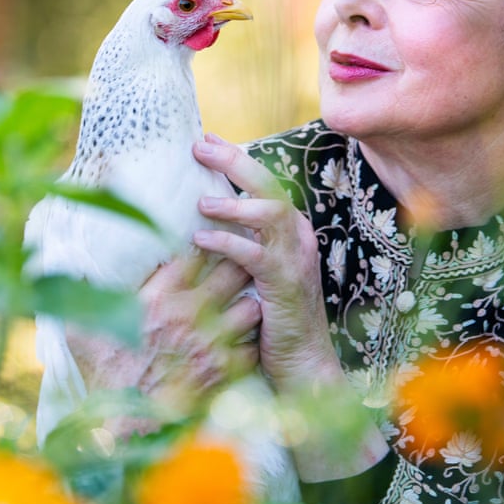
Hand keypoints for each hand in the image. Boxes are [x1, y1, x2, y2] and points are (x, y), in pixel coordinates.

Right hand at [65, 252, 260, 422]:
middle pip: (232, 269)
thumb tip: (64, 267)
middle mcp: (188, 314)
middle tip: (238, 264)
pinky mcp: (223, 372)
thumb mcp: (80, 331)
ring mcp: (210, 343)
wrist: (122, 428)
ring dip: (249, 303)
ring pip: (251, 306)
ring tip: (245, 302)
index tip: (208, 241)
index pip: (194, 254)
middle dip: (238, 264)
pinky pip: (252, 346)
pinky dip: (250, 343)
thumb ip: (81, 297)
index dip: (205, 243)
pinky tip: (243, 341)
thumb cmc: (101, 377)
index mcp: (156, 298)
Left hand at [191, 134, 339, 393]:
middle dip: (233, 161)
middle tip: (199, 146)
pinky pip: (255, 254)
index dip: (234, 158)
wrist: (304, 363)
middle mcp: (298, 236)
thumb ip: (240, 243)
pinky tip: (200, 239)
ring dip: (233, 202)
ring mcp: (295, 259)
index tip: (204, 140)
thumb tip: (201, 217)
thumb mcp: (256, 273)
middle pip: (269, 184)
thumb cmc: (273, 319)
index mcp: (291, 230)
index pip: (263, 181)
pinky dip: (227, 242)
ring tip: (201, 201)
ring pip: (270, 213)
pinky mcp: (284, 284)